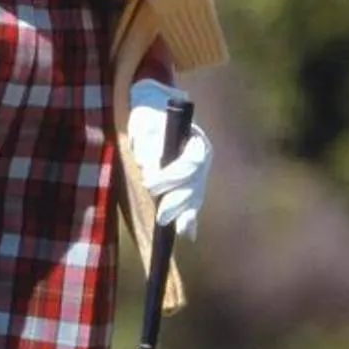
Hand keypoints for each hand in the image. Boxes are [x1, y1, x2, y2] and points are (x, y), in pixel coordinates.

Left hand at [124, 80, 211, 237]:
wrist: (154, 114)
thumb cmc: (149, 117)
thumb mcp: (145, 125)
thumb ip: (149, 145)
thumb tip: (150, 169)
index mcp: (196, 141)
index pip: (189, 163)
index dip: (171, 176)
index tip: (149, 182)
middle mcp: (203, 159)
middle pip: (195, 185)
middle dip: (178, 201)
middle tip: (162, 215)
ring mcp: (199, 173)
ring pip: (195, 197)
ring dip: (185, 214)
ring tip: (178, 230)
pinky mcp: (191, 186)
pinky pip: (193, 204)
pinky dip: (190, 219)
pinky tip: (189, 234)